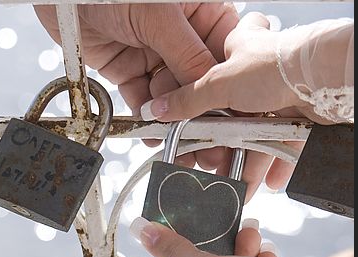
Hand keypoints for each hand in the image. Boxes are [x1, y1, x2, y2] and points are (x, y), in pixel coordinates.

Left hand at [35, 2, 238, 170]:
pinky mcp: (128, 67)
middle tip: (205, 142)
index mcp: (200, 12)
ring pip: (170, 96)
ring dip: (173, 121)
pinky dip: (146, 117)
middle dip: (198, 113)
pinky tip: (154, 132)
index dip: (225, 88)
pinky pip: (141, 98)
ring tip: (178, 142)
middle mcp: (180, 35)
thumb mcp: (159, 14)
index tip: (229, 117)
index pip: (222, 55)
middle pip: (196, 82)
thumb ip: (186, 54)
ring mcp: (153, 52)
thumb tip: (208, 89)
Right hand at [139, 12, 326, 193]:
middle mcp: (258, 75)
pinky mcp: (298, 118)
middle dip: (225, 147)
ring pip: (258, 137)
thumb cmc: (276, 66)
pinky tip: (269, 182)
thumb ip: (187, 100)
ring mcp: (279, 97)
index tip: (191, 125)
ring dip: (250, 165)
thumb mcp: (219, 83)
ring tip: (241, 188)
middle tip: (214, 169)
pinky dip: (276, 166)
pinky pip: (283, 147)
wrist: (323, 78)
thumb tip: (156, 109)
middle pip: (234, 117)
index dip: (200, 98)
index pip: (212, 73)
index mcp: (236, 54)